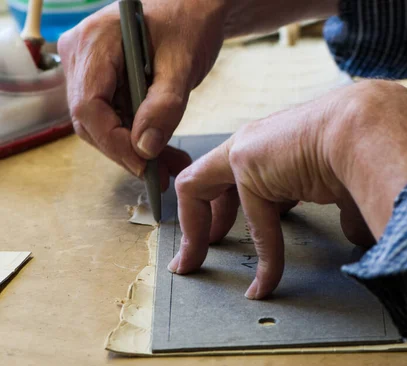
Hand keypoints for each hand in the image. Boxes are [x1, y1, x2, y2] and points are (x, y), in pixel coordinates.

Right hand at [57, 0, 337, 186]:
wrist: (192, 10)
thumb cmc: (188, 25)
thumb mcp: (182, 66)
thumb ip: (164, 107)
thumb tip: (145, 149)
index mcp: (95, 43)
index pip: (89, 108)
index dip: (114, 143)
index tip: (143, 166)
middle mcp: (81, 54)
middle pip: (91, 120)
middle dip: (126, 152)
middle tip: (161, 175)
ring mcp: (86, 66)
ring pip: (100, 122)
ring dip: (133, 149)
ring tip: (169, 166)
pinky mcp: (100, 77)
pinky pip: (110, 114)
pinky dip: (135, 135)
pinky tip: (161, 150)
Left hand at [168, 80, 406, 298]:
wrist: (375, 130)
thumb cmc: (371, 155)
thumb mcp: (352, 190)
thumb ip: (347, 211)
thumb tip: (358, 235)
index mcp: (284, 150)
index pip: (253, 182)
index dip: (242, 211)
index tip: (235, 237)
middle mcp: (261, 145)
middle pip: (216, 181)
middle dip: (207, 218)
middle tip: (202, 249)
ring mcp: (248, 149)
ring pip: (199, 186)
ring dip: (194, 229)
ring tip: (189, 261)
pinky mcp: (244, 159)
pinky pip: (223, 207)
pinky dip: (226, 242)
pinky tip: (251, 280)